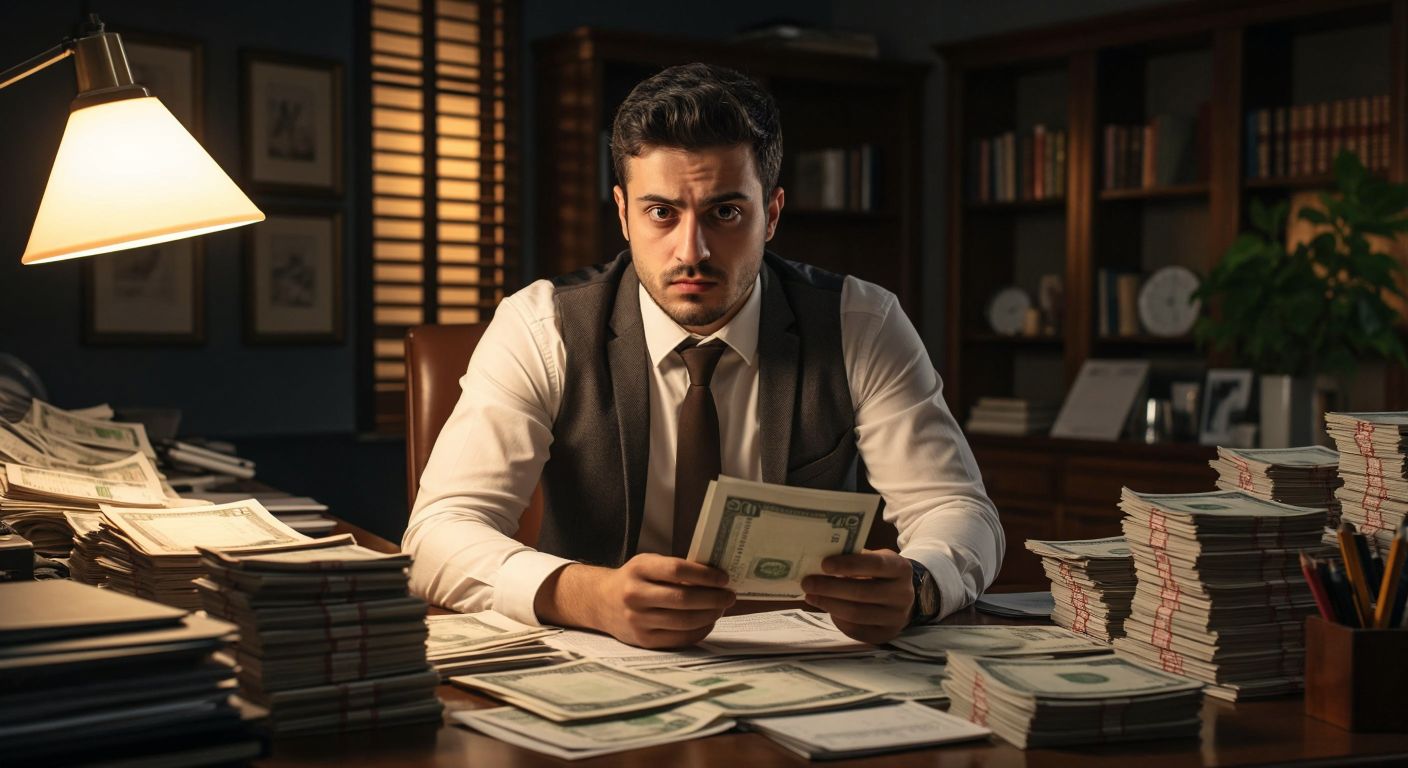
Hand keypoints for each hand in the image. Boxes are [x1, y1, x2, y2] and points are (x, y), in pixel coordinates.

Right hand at [535, 554, 734, 649]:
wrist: (601, 602)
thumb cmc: (634, 580)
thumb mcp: (648, 564)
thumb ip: (675, 569)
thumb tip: (716, 578)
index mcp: (638, 569)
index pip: (676, 570)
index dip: (704, 575)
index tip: (723, 578)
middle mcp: (634, 595)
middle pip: (683, 599)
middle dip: (713, 598)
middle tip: (729, 596)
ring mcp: (638, 620)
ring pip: (684, 621)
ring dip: (710, 615)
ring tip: (721, 607)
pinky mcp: (643, 640)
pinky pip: (680, 638)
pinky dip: (700, 630)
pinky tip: (708, 621)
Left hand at [802, 548, 913, 644]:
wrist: (901, 598)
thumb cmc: (880, 574)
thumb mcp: (875, 559)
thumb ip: (854, 558)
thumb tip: (819, 562)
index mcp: (901, 569)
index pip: (875, 565)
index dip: (849, 564)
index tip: (824, 564)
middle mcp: (902, 595)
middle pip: (862, 593)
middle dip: (830, 588)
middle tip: (807, 582)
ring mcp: (896, 618)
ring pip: (857, 614)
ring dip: (829, 604)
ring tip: (810, 596)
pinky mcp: (885, 635)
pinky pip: (856, 630)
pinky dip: (837, 619)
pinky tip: (825, 607)